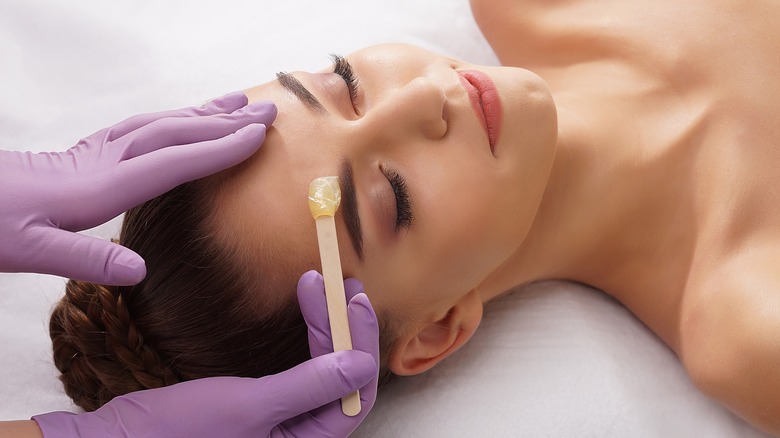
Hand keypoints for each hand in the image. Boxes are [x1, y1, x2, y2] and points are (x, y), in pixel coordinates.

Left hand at [0, 92, 275, 284]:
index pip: (172, 162)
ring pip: (160, 123)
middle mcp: (103, 161)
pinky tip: (183, 120)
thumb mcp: (27, 251)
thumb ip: (84, 260)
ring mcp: (96, 153)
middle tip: (267, 113)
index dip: (218, 149)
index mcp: (97, 187)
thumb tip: (139, 270)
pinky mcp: (88, 153)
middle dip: (225, 122)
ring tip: (238, 103)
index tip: (258, 137)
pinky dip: (173, 118)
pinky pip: (142, 126)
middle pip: (174, 133)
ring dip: (204, 113)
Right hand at [31, 271, 379, 437]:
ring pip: (324, 370)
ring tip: (322, 285)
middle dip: (344, 328)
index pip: (354, 396)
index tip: (351, 299)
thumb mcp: (249, 407)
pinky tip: (308, 310)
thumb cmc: (176, 435)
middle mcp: (300, 437)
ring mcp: (284, 421)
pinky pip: (302, 368)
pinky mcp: (265, 405)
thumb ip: (309, 387)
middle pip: (343, 379)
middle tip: (342, 282)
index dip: (359, 345)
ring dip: (329, 327)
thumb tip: (363, 363)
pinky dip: (308, 337)